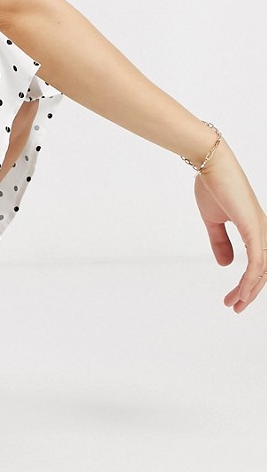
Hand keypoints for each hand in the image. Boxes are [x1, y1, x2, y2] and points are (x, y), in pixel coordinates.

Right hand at [195, 140, 266, 311]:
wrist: (211, 164)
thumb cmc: (212, 186)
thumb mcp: (213, 220)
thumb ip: (220, 242)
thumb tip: (226, 264)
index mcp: (255, 228)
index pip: (258, 263)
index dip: (247, 283)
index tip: (232, 298)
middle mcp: (263, 230)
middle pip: (264, 270)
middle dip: (250, 292)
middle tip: (234, 307)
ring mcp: (260, 229)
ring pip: (264, 269)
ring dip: (251, 289)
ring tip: (236, 304)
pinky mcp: (254, 227)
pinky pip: (258, 261)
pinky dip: (251, 278)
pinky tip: (244, 290)